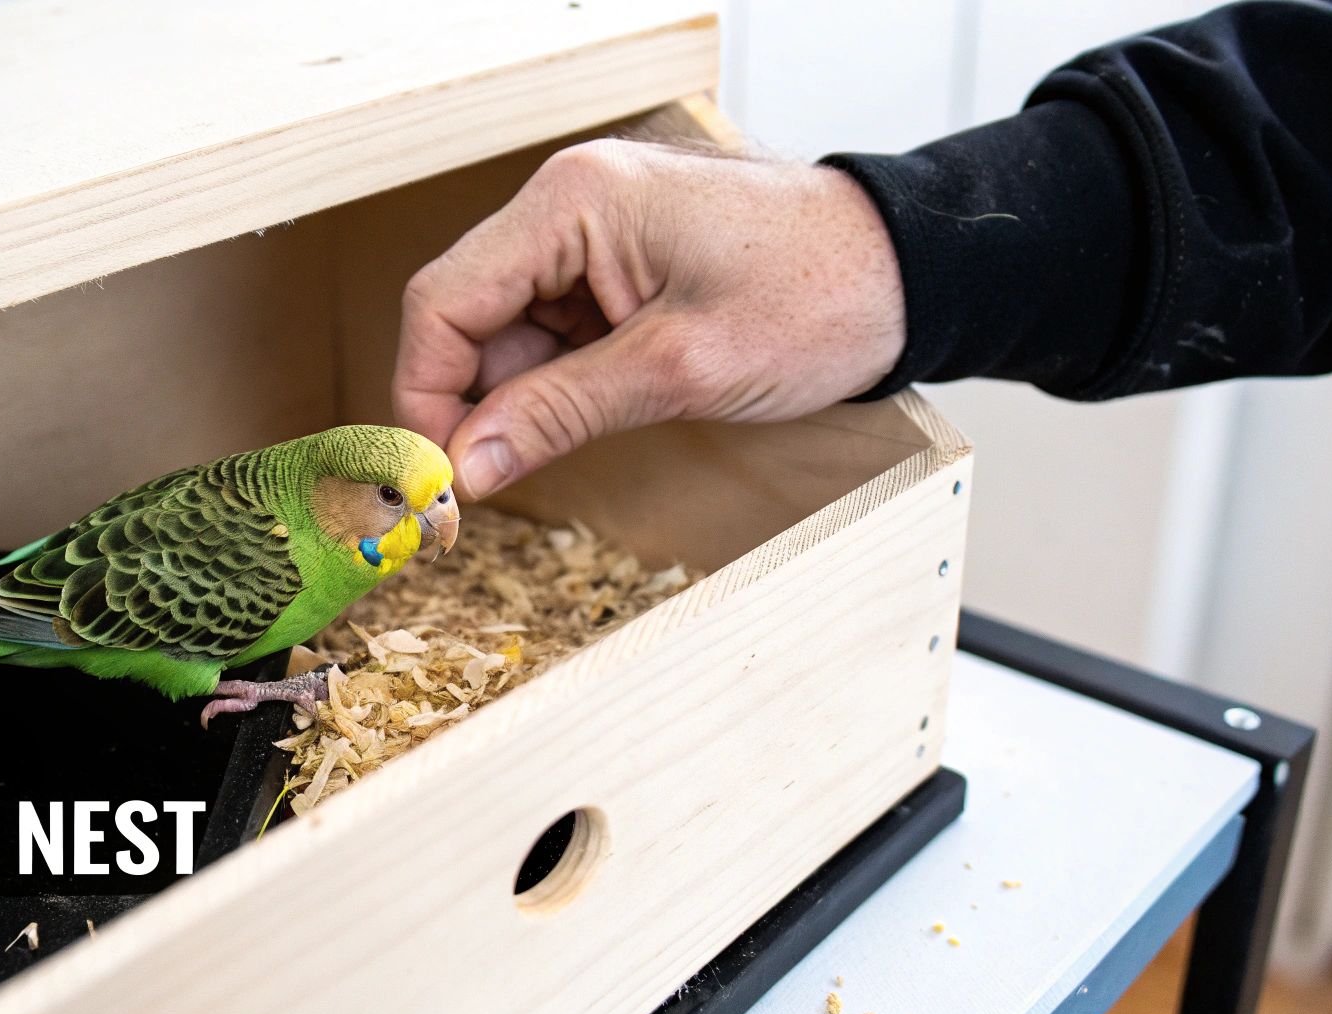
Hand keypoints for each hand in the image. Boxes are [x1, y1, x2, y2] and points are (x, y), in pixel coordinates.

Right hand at [393, 138, 906, 500]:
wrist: (908, 277)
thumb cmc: (817, 298)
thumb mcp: (678, 369)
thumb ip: (559, 413)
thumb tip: (465, 468)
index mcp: (573, 202)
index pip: (445, 300)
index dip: (424, 395)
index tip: (435, 477)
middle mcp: (567, 207)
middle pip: (466, 317)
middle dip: (465, 407)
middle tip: (473, 494)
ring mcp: (590, 239)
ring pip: (503, 334)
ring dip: (511, 404)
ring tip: (538, 463)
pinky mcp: (614, 272)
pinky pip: (549, 336)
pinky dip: (549, 390)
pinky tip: (570, 428)